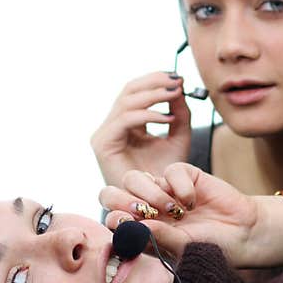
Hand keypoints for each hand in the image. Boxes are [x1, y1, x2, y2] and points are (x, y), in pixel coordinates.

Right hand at [90, 72, 191, 187]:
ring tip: (176, 95)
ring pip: (126, 102)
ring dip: (153, 95)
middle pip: (128, 90)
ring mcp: (104, 134)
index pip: (136, 90)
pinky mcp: (103, 144)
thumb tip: (179, 85)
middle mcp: (112, 126)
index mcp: (127, 122)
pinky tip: (168, 119)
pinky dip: (148, 115)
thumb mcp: (178, 136)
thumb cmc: (165, 174)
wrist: (155, 204)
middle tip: (178, 82)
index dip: (156, 79)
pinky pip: (125, 120)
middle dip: (154, 82)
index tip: (179, 78)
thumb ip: (179, 111)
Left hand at [99, 163, 282, 267]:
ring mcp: (162, 190)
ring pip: (134, 178)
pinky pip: (168, 171)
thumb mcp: (182, 248)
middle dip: (122, 200)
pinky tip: (192, 201)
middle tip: (143, 211)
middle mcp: (146, 209)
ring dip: (150, 193)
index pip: (111, 218)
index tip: (128, 223)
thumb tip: (128, 226)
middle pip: (111, 193)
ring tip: (173, 210)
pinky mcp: (183, 175)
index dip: (114, 217)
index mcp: (140, 230)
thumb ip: (156, 238)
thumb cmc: (211, 246)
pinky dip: (178, 186)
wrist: (243, 233)